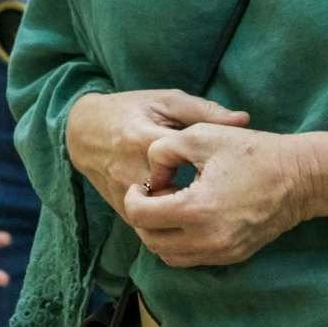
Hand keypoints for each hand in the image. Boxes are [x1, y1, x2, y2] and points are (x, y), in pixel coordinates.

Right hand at [66, 87, 250, 213]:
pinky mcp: (119, 207)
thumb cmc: (131, 109)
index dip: (209, 168)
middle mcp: (130, 170)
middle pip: (173, 196)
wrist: (83, 131)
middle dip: (201, 198)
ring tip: (208, 207)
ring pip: (161, 217)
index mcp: (143, 138)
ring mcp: (122, 192)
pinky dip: (171, 222)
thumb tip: (244, 120)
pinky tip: (190, 214)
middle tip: (223, 195)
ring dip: (186, 214)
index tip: (229, 170)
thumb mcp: (167, 101)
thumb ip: (205, 111)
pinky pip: (150, 225)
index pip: (180, 159)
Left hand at [120, 123, 308, 268]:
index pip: (141, 216)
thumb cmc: (252, 152)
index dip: (135, 196)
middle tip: (156, 193)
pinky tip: (191, 216)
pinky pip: (192, 259)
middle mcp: (207, 239)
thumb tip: (152, 176)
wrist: (300, 177)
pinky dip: (181, 242)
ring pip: (169, 256)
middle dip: (144, 217)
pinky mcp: (233, 257)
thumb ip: (162, 150)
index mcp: (196, 209)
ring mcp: (222, 252)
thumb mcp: (201, 135)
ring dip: (161, 234)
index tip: (144, 183)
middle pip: (151, 241)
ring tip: (172, 206)